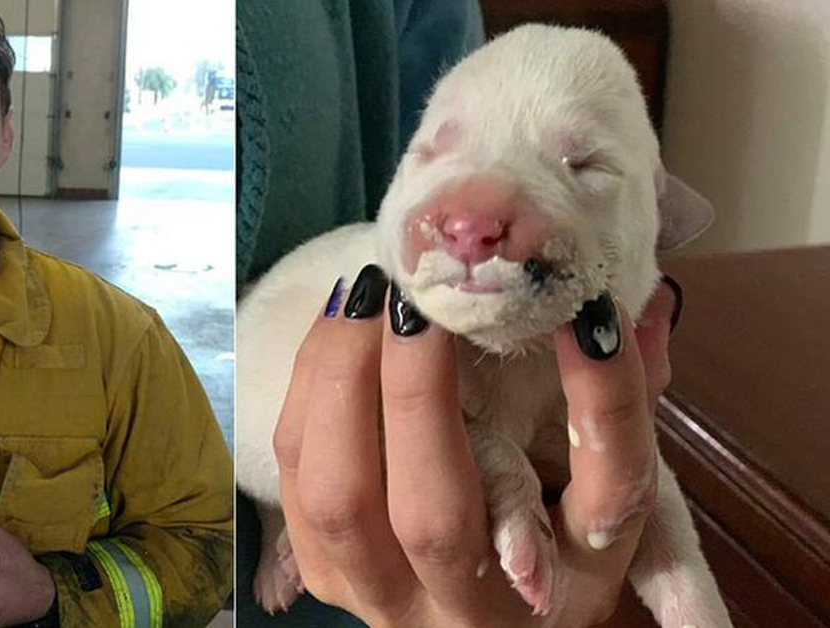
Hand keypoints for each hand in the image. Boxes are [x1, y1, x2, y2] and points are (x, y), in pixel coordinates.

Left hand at [272, 266, 676, 627]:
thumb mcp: (600, 490)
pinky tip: (338, 326)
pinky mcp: (319, 570)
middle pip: (434, 519)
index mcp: (572, 588)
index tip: (588, 312)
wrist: (474, 615)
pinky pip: (293, 475)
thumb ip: (617, 408)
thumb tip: (640, 307)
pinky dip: (307, 391)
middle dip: (418, 386)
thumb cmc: (547, 543)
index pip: (604, 494)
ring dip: (342, 380)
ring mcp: (380, 598)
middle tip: (424, 292)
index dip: (601, 400)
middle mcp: (470, 612)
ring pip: (337, 498)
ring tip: (371, 296)